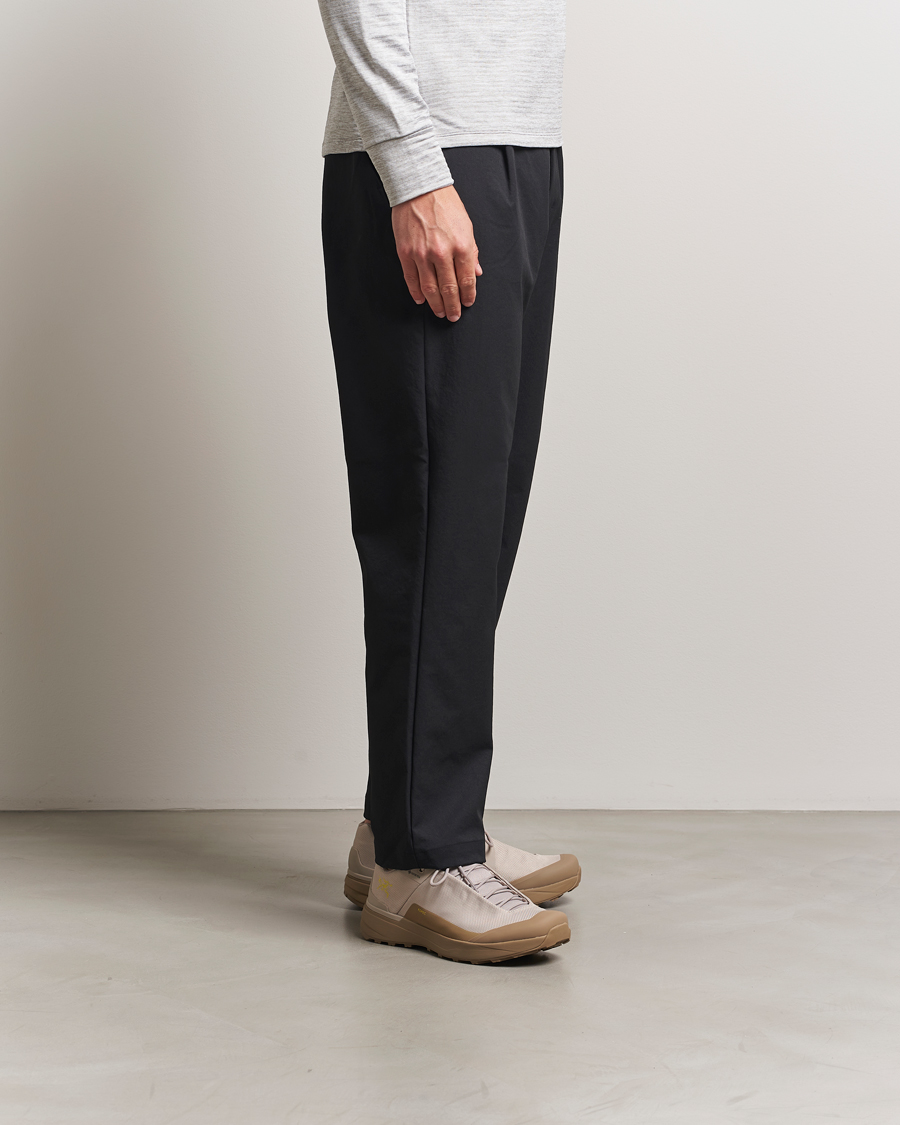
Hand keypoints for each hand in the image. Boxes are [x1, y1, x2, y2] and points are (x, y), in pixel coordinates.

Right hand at [391, 185, 481, 321]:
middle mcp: (442, 253)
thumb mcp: (467, 226)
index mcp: (461, 245)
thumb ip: (472, 251)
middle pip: (449, 289)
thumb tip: (476, 272)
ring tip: (440, 313)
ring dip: (436, 304)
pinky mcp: (406, 252)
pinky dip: (416, 292)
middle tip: (453, 316)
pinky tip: (421, 300)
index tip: (467, 303)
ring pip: (430, 288)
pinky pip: (411, 279)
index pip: (467, 280)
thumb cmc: (445, 205)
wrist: (420, 187)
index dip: (468, 295)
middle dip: (452, 306)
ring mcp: (422, 254)